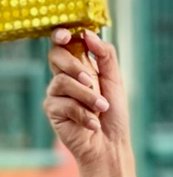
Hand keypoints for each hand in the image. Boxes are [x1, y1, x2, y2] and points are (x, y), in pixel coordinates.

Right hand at [45, 29, 129, 168]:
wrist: (110, 143)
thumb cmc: (113, 112)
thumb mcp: (115, 80)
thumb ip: (105, 55)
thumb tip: (89, 33)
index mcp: (79, 66)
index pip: (63, 44)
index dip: (61, 36)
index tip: (66, 35)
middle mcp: (64, 76)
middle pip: (55, 56)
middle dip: (74, 66)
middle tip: (92, 81)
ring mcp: (56, 93)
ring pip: (62, 81)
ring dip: (87, 96)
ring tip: (102, 108)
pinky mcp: (52, 109)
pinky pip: (63, 103)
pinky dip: (84, 114)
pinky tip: (93, 123)